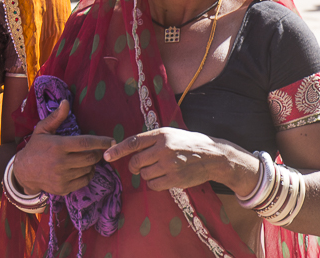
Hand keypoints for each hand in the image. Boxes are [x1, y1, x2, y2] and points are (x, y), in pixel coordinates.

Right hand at [13, 99, 113, 195]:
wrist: (23, 171)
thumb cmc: (35, 147)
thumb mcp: (42, 130)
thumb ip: (56, 117)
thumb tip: (65, 102)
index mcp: (58, 146)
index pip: (86, 142)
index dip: (101, 141)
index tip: (112, 140)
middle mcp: (60, 162)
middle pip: (90, 157)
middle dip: (98, 153)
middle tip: (97, 150)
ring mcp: (62, 177)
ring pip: (88, 169)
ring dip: (92, 163)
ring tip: (87, 158)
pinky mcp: (63, 188)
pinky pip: (84, 181)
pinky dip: (88, 174)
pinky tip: (83, 168)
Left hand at [103, 127, 224, 191]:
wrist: (213, 156)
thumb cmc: (189, 144)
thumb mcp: (171, 134)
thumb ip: (153, 140)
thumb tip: (130, 148)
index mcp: (161, 134)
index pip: (133, 142)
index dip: (117, 150)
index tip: (106, 156)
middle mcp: (164, 148)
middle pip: (136, 161)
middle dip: (135, 166)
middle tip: (140, 166)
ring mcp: (169, 164)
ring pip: (144, 174)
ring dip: (148, 174)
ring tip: (161, 169)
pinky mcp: (175, 179)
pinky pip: (153, 185)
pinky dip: (155, 183)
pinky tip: (165, 177)